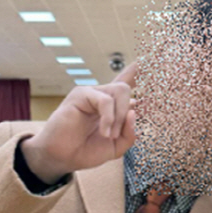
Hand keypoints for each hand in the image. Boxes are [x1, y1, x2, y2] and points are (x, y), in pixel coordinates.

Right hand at [21, 63, 138, 183]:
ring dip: (119, 116)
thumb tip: (136, 110)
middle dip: (128, 113)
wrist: (63, 157)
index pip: (126, 80)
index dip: (136, 68)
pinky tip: (104, 131)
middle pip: (126, 88)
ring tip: (109, 134)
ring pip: (120, 91)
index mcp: (112, 106)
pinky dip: (109, 118)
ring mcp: (91, 93)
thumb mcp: (117, 146)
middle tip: (116, 134)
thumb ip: (131, 133)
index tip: (148, 55)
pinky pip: (106, 100)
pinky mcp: (80, 94)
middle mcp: (101, 95)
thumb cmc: (87, 150)